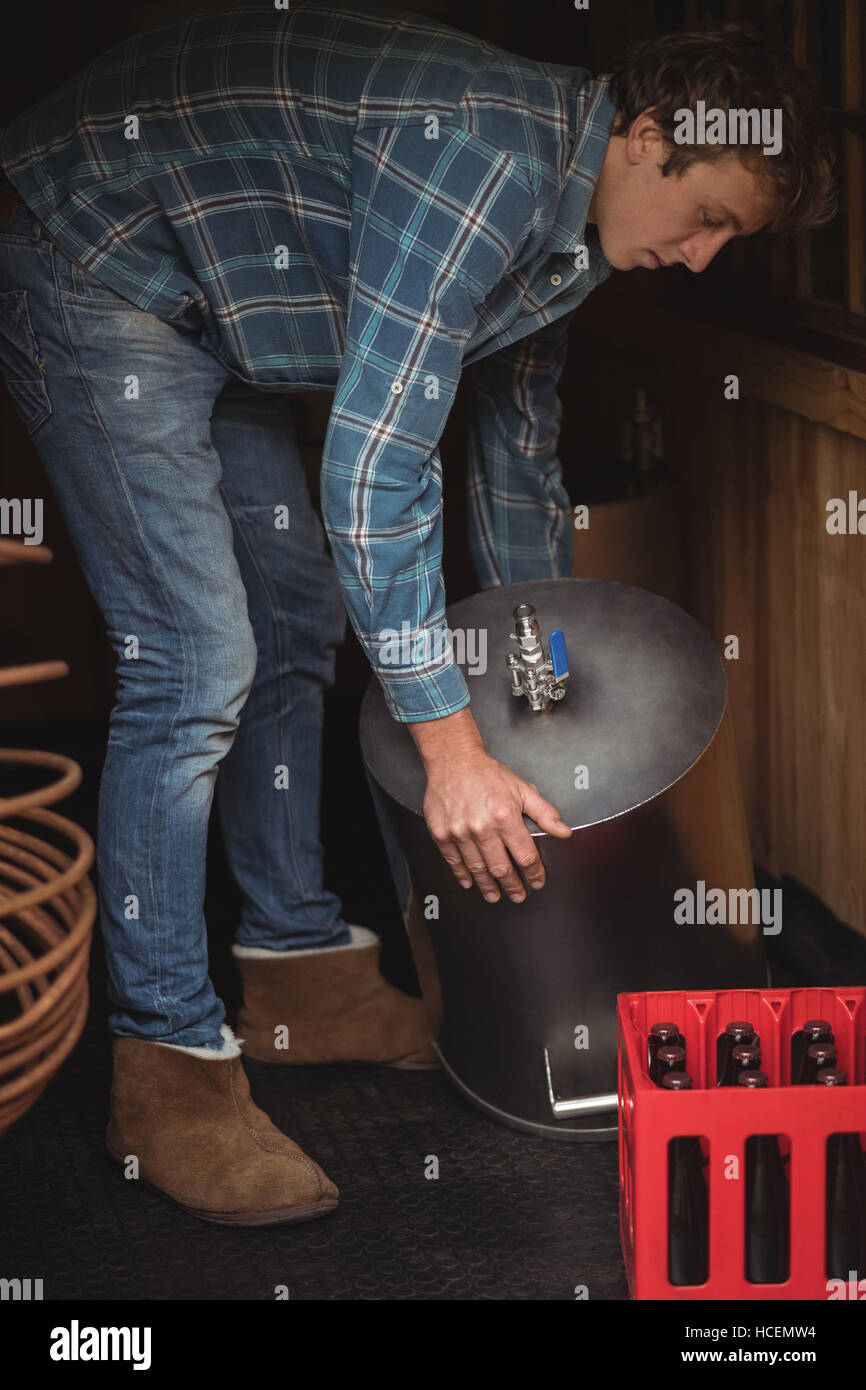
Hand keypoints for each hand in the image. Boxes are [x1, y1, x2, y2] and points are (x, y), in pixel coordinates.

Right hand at [409, 707, 571, 901]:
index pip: (525, 856)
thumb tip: (565, 832)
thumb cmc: (488, 775)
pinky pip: (454, 862)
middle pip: (501, 869)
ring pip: (478, 869)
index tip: (537, 881)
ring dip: (488, 887)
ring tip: (496, 896)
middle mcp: (482, 828)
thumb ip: (545, 813)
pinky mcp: (442, 834)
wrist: (454, 762)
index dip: (534, 873)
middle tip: (519, 895)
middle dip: (513, 886)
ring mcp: (460, 833)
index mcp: (505, 818)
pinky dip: (463, 875)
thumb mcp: (522, 789)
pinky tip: (471, 882)